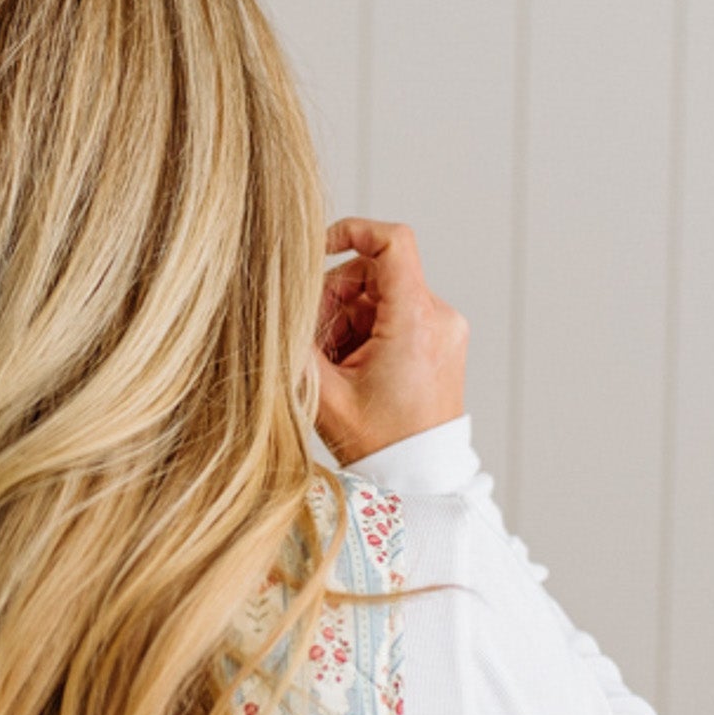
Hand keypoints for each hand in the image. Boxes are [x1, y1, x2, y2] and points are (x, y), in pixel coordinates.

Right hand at [312, 217, 467, 464]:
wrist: (420, 482)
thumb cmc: (379, 446)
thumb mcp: (325, 395)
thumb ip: (296, 345)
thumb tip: (268, 308)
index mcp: (415, 321)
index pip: (391, 241)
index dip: (351, 232)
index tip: (318, 249)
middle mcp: (439, 317)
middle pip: (375, 274)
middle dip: (335, 299)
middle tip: (310, 340)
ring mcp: (444, 330)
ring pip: (382, 298)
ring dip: (348, 320)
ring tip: (331, 366)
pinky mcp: (442, 344)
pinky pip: (397, 318)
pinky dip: (367, 333)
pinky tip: (350, 370)